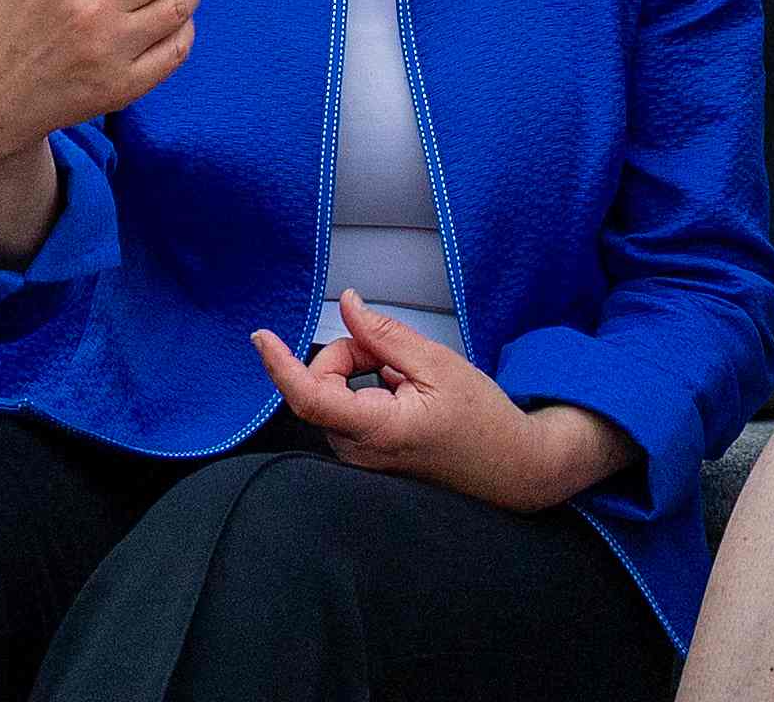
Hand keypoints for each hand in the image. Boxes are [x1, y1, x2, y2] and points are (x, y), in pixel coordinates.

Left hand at [247, 291, 621, 515]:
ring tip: (407, 379)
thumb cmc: (483, 421)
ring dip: (359, 374)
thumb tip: (348, 305)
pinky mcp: (366, 461)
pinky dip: (366, 391)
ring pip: (334, 398)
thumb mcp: (437, 364)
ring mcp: (362, 462)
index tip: (261, 335)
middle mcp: (360, 453)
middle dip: (349, 356)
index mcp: (378, 429)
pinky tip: (403, 397)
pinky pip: (346, 413)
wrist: (511, 469)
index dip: (280, 364)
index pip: (310, 396)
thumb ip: (384, 335)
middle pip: (323, 386)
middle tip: (394, 354)